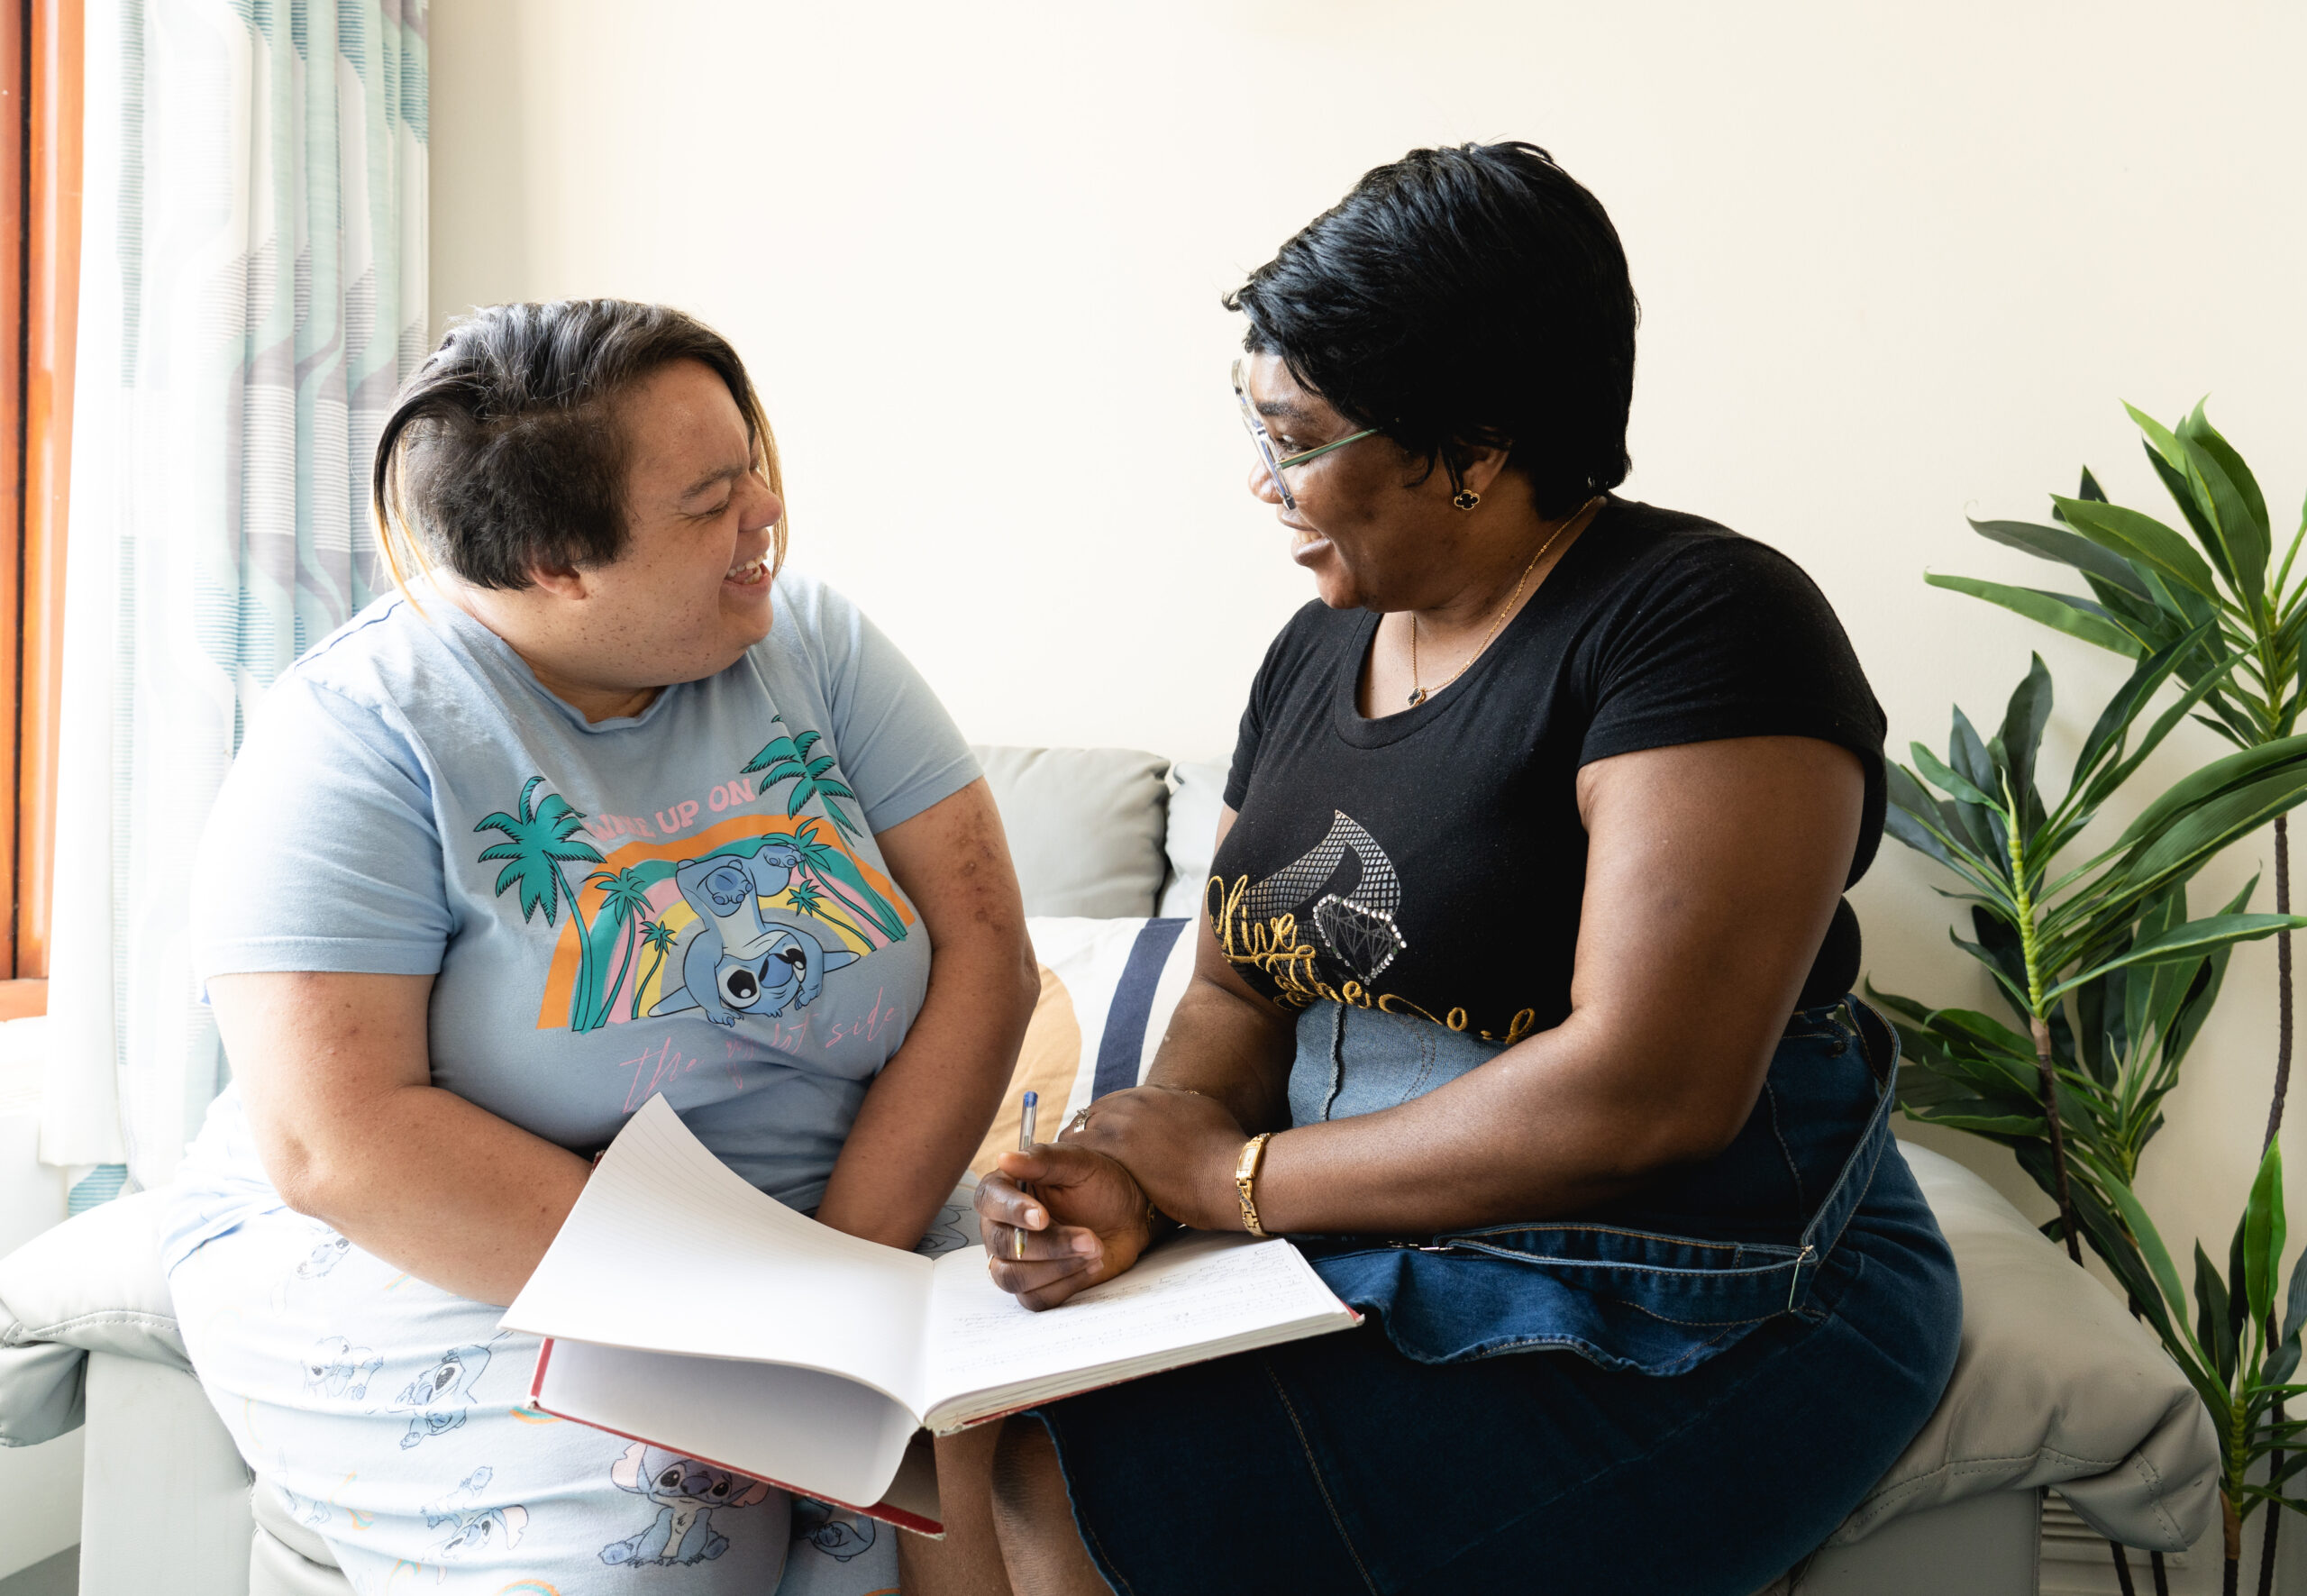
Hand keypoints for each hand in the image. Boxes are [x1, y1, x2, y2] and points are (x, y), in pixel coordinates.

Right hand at [976, 1144, 1151, 1311]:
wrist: (1127, 1214)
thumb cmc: (1099, 1184)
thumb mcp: (1078, 1163)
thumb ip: (1043, 1160)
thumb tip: (1005, 1158)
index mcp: (1006, 1190)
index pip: (989, 1200)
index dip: (1011, 1211)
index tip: (1042, 1217)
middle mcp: (1002, 1226)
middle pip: (1001, 1245)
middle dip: (1049, 1245)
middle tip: (1089, 1238)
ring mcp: (1015, 1260)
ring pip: (1014, 1277)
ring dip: (1058, 1268)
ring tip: (1094, 1250)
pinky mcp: (1034, 1286)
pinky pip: (1035, 1298)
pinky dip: (1066, 1285)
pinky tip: (1091, 1265)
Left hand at [1062, 1085, 1246, 1230]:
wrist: (1231, 1174)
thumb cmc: (1226, 1149)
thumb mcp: (1204, 1112)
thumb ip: (1179, 1107)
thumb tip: (1176, 1108)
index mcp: (1151, 1094)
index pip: (1109, 1105)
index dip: (1102, 1126)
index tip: (1102, 1145)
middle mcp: (1131, 1105)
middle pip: (1089, 1117)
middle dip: (1085, 1139)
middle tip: (1084, 1164)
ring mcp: (1121, 1128)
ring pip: (1078, 1135)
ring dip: (1076, 1154)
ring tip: (1073, 1177)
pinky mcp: (1115, 1154)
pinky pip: (1079, 1155)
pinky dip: (1075, 1169)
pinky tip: (1075, 1187)